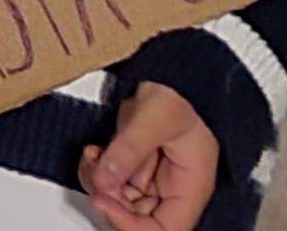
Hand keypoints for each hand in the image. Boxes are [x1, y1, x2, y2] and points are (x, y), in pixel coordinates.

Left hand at [78, 81, 217, 230]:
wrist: (173, 70)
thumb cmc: (183, 91)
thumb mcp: (157, 117)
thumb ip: (129, 149)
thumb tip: (104, 180)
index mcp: (190, 186)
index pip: (166, 230)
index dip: (133, 226)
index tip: (105, 202)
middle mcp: (172, 189)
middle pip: (138, 220)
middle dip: (111, 201)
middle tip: (98, 173)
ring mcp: (151, 179)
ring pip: (119, 202)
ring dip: (99, 184)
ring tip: (96, 156)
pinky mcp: (133, 165)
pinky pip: (110, 182)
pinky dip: (96, 171)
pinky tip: (96, 151)